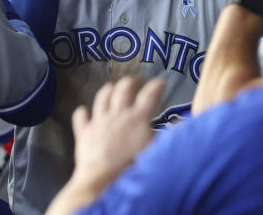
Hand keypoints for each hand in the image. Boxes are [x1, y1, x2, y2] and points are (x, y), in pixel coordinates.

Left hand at [70, 77, 164, 192]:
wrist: (104, 181)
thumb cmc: (135, 168)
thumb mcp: (159, 153)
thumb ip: (170, 137)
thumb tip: (181, 125)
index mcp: (138, 118)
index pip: (149, 95)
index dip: (156, 86)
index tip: (161, 81)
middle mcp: (117, 115)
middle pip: (123, 90)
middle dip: (130, 82)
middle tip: (135, 81)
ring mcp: (99, 122)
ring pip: (101, 99)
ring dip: (107, 90)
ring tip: (111, 86)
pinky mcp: (84, 134)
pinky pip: (81, 118)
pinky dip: (82, 113)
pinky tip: (83, 111)